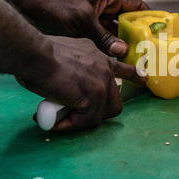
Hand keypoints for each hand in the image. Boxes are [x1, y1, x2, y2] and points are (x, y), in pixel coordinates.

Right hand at [16, 36, 146, 131]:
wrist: (34, 54)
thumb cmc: (38, 54)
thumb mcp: (66, 55)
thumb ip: (76, 69)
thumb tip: (71, 87)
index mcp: (97, 55)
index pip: (122, 68)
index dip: (134, 76)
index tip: (145, 80)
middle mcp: (104, 68)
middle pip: (115, 100)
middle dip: (98, 111)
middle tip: (77, 113)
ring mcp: (101, 83)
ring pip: (100, 114)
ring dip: (82, 120)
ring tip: (62, 117)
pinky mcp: (92, 97)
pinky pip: (85, 120)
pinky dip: (70, 124)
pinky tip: (56, 122)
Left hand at [19, 0, 148, 56]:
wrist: (24, 4)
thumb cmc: (53, 4)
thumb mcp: (82, 20)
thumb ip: (103, 37)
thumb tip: (123, 51)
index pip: (136, 6)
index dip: (149, 18)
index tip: (160, 33)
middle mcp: (103, 5)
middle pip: (127, 21)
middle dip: (138, 35)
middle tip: (149, 53)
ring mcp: (94, 17)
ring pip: (114, 32)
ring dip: (123, 44)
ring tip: (137, 59)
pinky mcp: (84, 28)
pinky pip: (102, 38)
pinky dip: (109, 47)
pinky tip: (116, 61)